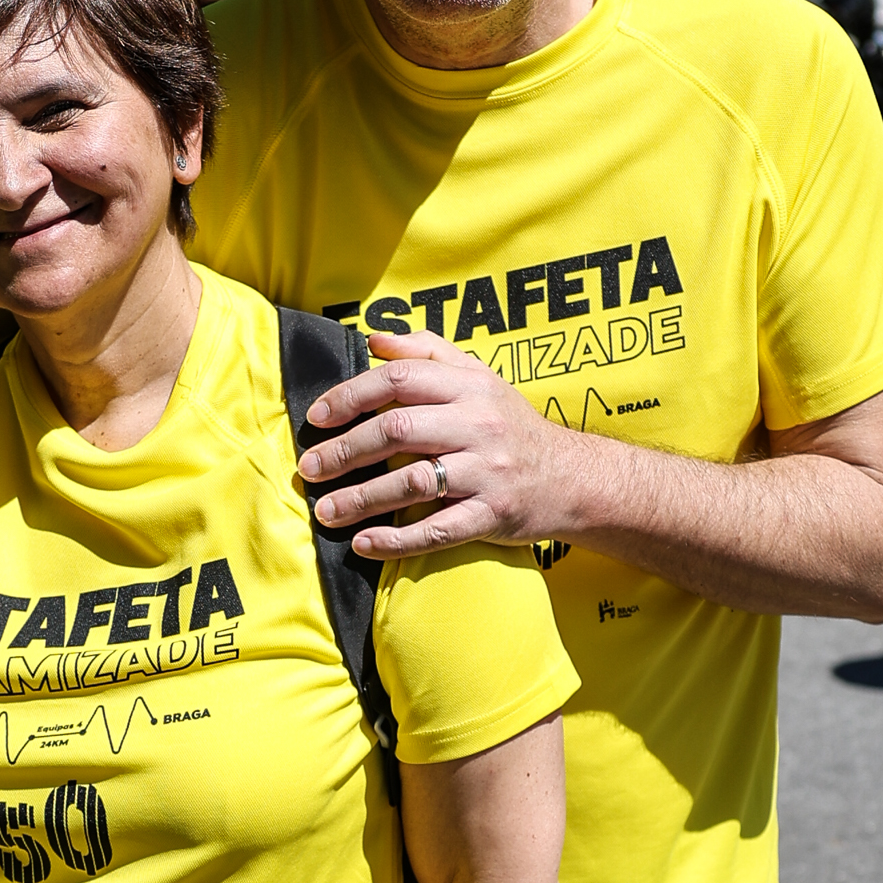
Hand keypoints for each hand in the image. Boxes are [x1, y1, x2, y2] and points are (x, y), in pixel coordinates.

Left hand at [297, 330, 577, 555]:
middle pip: (397, 431)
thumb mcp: (479, 377)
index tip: (317, 417)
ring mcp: (486, 472)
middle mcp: (478, 424)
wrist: (572, 478)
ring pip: (412, 483)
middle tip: (309, 469)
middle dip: (344, 451)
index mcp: (469, 386)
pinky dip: (396, 539)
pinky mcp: (492, 515)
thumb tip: (373, 339)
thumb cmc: (512, 426)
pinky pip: (437, 530)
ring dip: (360, 500)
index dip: (350, 397)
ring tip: (325, 512)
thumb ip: (427, 352)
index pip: (398, 381)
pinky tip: (364, 544)